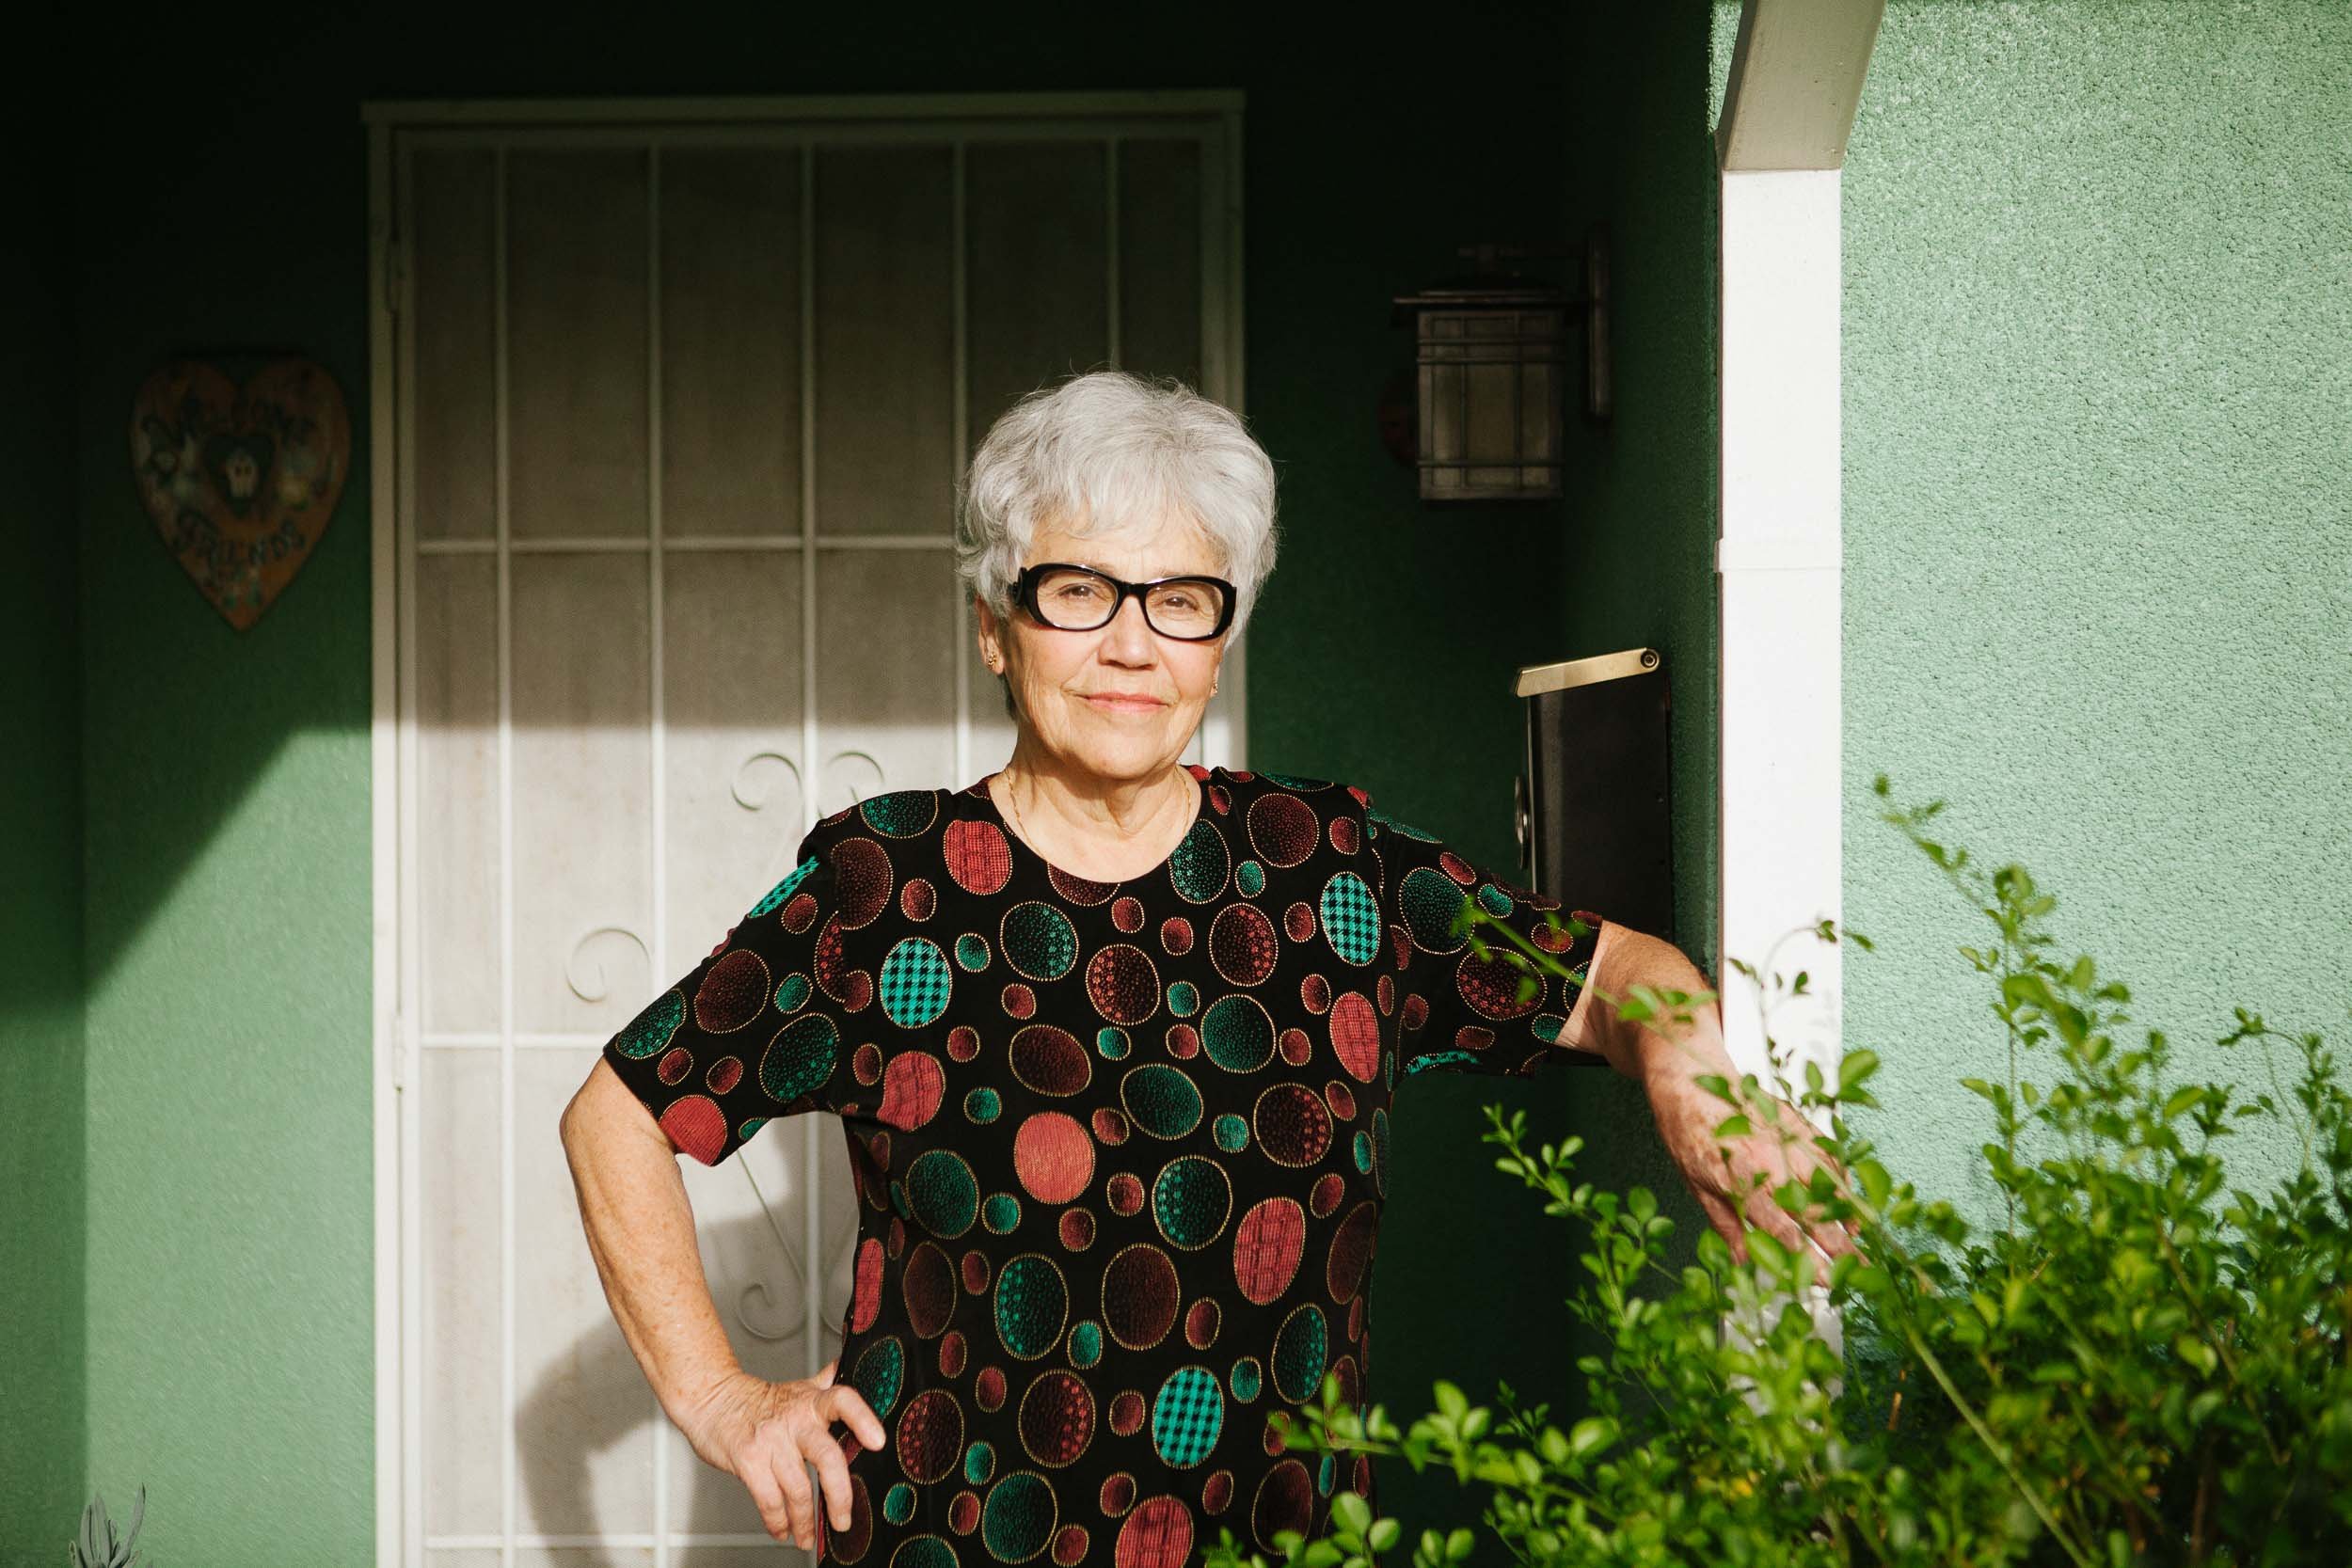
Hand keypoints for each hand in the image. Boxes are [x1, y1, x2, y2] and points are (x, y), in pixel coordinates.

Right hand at [679, 1359, 888, 1549]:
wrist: (711, 1400)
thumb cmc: (758, 1401)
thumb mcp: (799, 1388)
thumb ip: (827, 1384)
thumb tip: (852, 1367)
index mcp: (811, 1402)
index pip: (843, 1401)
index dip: (863, 1419)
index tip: (878, 1442)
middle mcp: (794, 1420)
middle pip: (827, 1456)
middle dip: (839, 1496)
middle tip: (843, 1521)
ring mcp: (771, 1441)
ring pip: (798, 1489)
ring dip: (805, 1520)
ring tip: (809, 1537)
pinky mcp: (748, 1461)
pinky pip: (769, 1500)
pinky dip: (778, 1521)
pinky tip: (783, 1530)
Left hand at [1647, 1069, 1859, 1287]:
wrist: (1689, 1081)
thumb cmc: (1687, 1134)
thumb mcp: (1695, 1185)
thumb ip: (1726, 1225)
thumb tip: (1744, 1263)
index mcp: (1739, 1179)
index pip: (1780, 1227)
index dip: (1804, 1258)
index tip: (1824, 1281)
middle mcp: (1768, 1159)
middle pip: (1812, 1209)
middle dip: (1838, 1245)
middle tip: (1858, 1273)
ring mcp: (1786, 1138)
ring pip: (1828, 1181)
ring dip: (1846, 1214)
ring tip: (1859, 1242)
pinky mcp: (1796, 1122)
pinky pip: (1829, 1155)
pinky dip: (1842, 1181)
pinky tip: (1848, 1203)